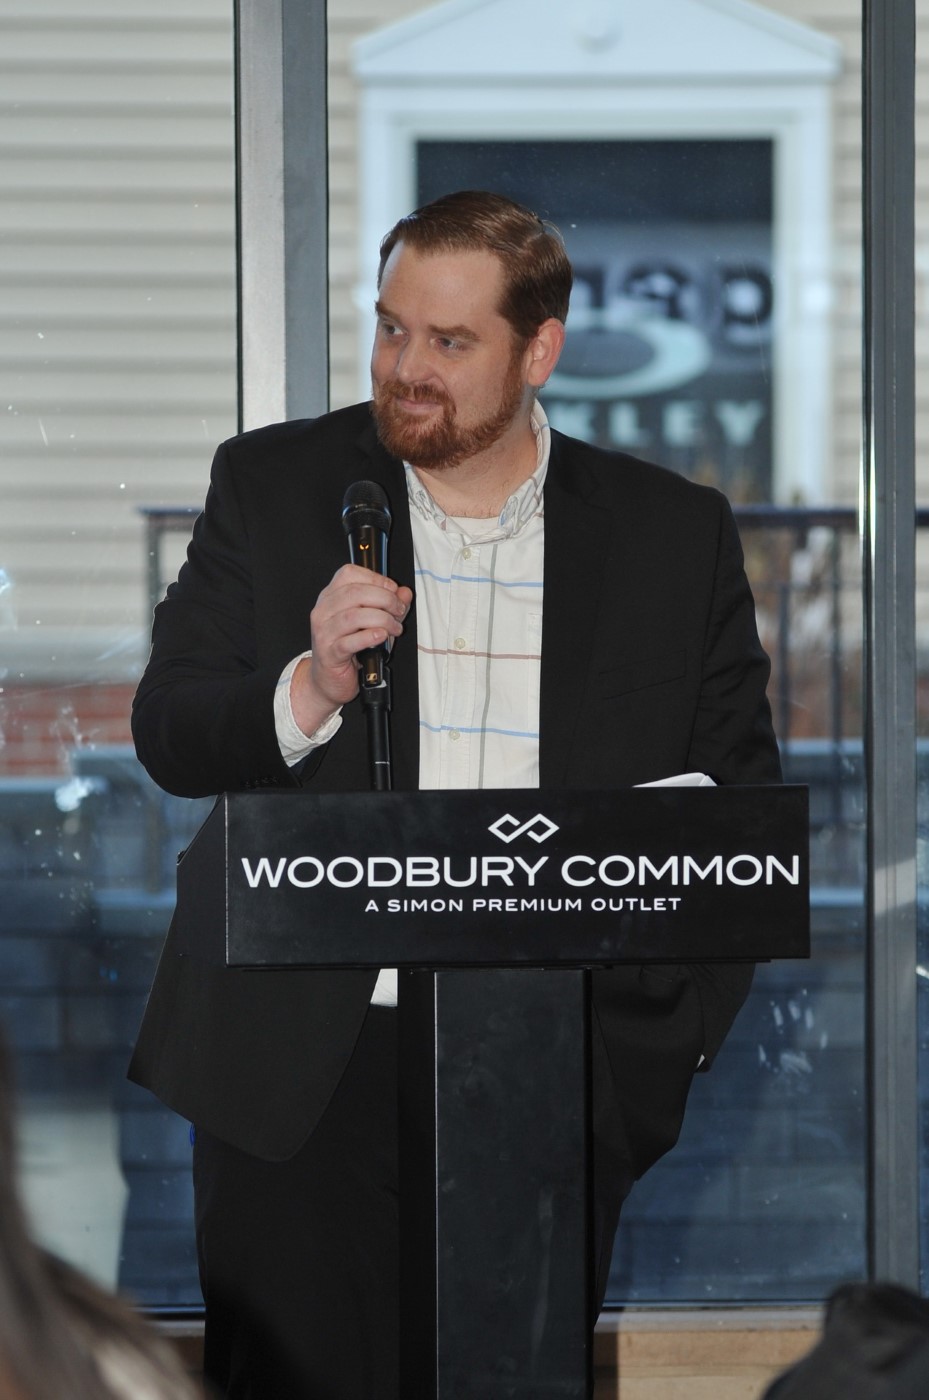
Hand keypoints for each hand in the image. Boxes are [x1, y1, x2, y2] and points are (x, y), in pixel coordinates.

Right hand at [290, 564, 412, 733]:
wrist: (329, 680)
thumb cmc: (350, 648)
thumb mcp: (372, 621)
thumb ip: (389, 605)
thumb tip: (405, 593)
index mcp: (330, 596)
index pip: (349, 574)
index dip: (376, 579)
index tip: (394, 591)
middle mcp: (323, 610)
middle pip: (354, 593)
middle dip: (385, 599)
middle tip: (399, 611)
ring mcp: (324, 632)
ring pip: (354, 616)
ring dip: (382, 620)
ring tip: (394, 628)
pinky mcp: (329, 653)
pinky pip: (350, 641)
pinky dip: (370, 636)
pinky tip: (381, 636)